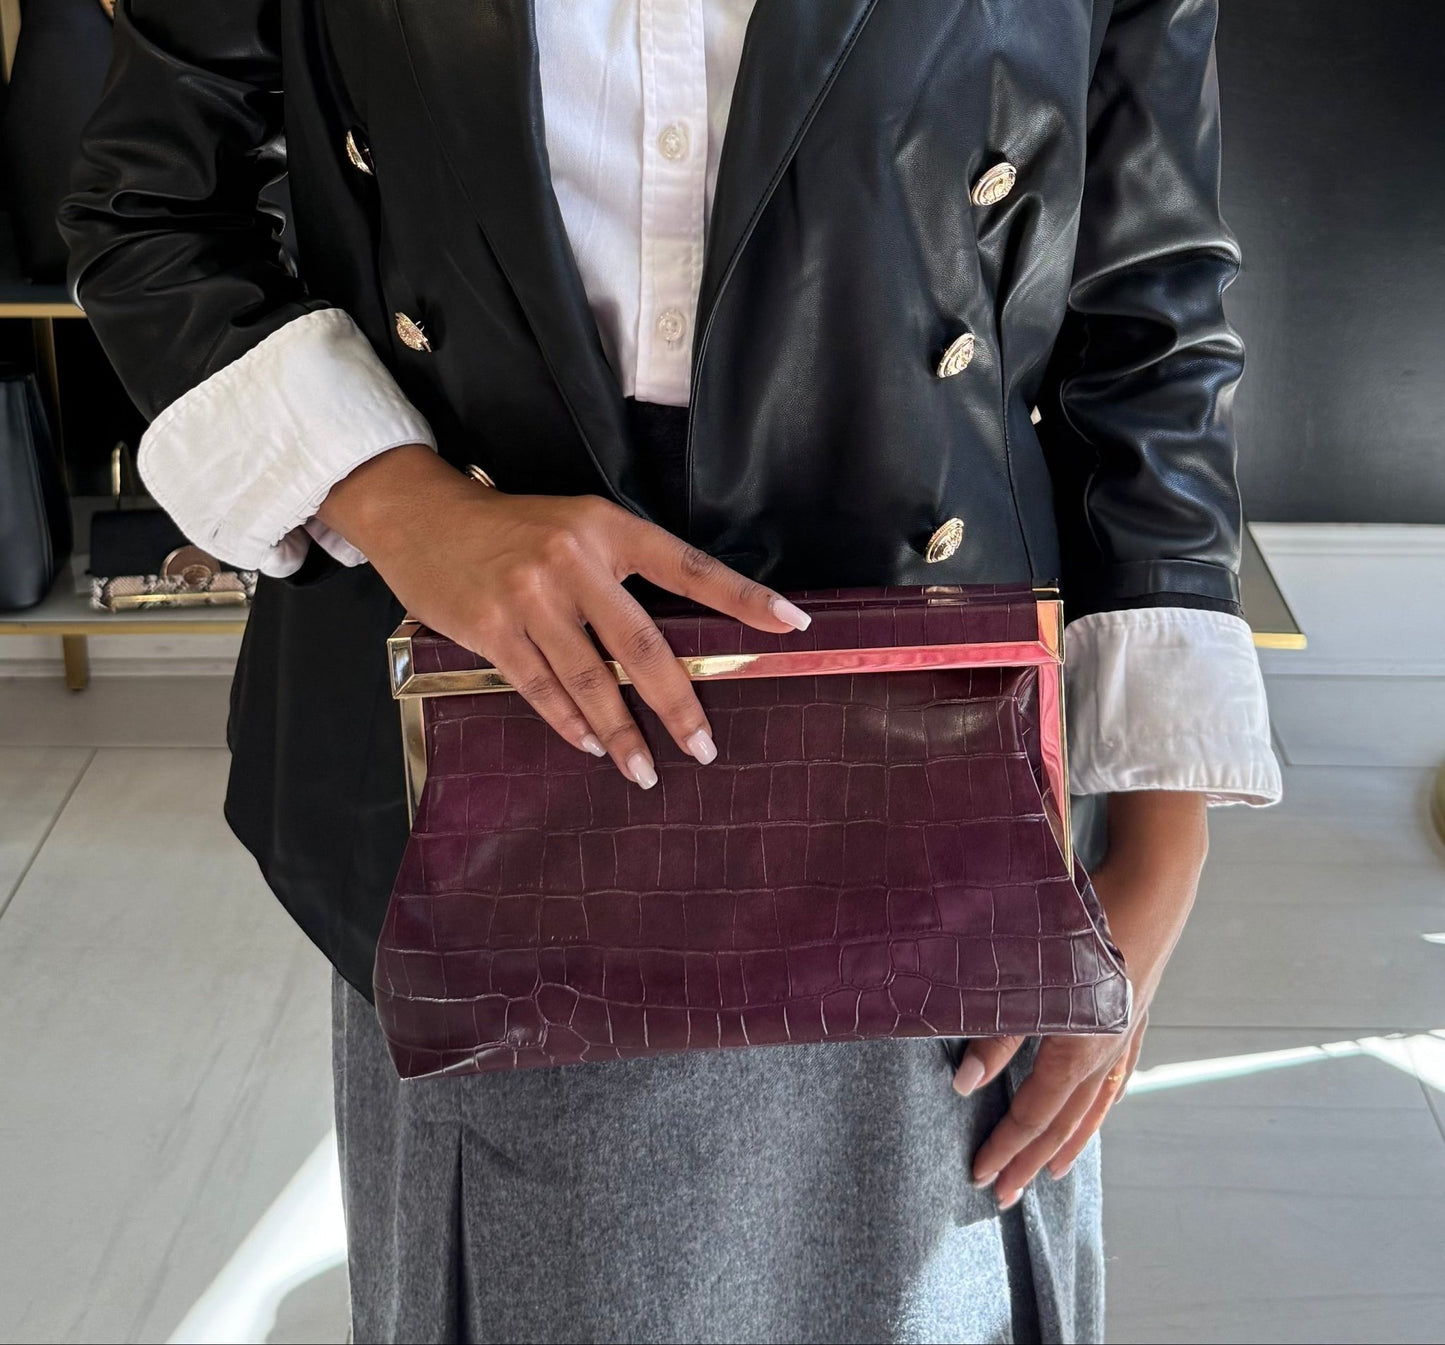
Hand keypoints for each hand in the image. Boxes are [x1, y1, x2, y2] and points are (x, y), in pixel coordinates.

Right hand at [316, 444, 811, 784]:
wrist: (422, 516)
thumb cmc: (511, 529)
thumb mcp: (575, 528)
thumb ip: (619, 572)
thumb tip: (664, 646)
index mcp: (607, 528)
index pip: (689, 567)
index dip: (743, 598)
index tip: (791, 623)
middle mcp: (574, 560)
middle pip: (642, 646)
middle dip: (677, 704)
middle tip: (703, 747)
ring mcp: (531, 596)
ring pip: (591, 680)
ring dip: (622, 734)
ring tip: (646, 772)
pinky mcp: (492, 628)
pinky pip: (541, 689)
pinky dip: (570, 724)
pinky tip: (592, 747)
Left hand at [952, 790, 1209, 1208]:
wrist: (1155, 883)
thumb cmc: (1087, 917)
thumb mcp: (1033, 970)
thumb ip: (997, 1031)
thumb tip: (964, 1084)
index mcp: (1081, 1045)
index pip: (1035, 1113)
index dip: (1005, 1146)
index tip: (979, 1175)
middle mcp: (1107, 1050)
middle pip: (1063, 1120)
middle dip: (1029, 1160)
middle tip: (1001, 1194)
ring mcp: (1125, 1034)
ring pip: (1093, 1105)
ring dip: (1067, 1142)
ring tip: (1048, 1172)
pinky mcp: (1133, 1014)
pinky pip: (1115, 1077)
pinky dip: (1099, 1105)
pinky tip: (1094, 1111)